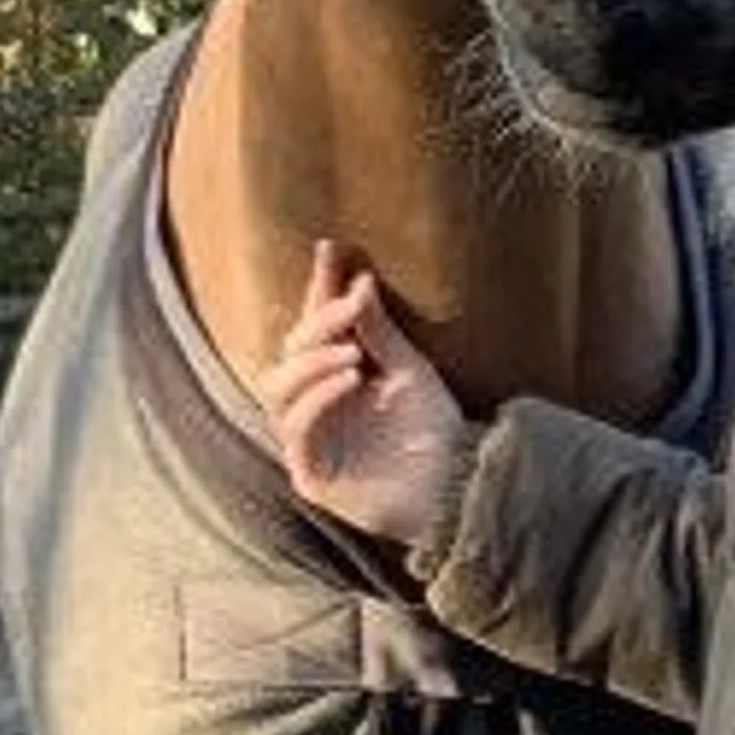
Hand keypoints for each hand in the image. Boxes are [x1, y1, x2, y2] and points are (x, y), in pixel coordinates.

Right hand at [258, 238, 465, 548]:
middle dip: (317, 323)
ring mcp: (308, 440)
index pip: (315, 326)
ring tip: (351, 353)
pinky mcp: (311, 474)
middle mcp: (313, 405)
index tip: (331, 248)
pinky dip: (318, 399)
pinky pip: (297, 430)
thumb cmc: (432, 427)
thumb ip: (378, 331)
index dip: (318, 290)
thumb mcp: (408, 368)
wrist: (457, 485)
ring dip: (310, 362)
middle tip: (351, 302)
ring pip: (278, 389)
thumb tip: (358, 279)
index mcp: (334, 376)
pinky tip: (350, 380)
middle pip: (290, 354)